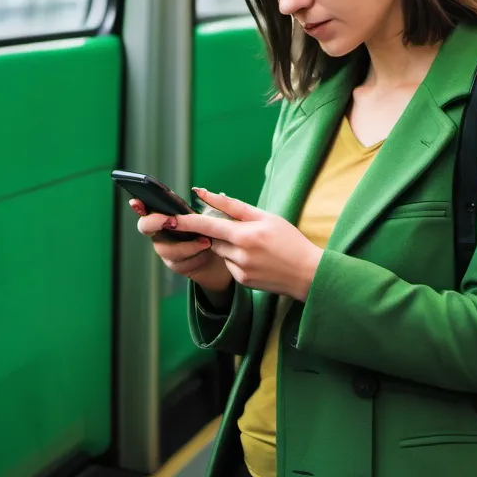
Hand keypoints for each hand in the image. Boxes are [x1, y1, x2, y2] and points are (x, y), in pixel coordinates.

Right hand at [130, 199, 232, 296]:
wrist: (222, 255)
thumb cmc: (210, 230)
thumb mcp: (206, 215)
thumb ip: (199, 207)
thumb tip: (198, 191)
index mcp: (165, 216)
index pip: (145, 209)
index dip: (138, 206)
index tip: (136, 202)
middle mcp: (160, 232)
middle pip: (145, 227)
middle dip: (157, 222)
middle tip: (173, 220)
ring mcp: (166, 250)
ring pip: (167, 249)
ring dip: (188, 245)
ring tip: (206, 241)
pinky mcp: (177, 265)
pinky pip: (182, 263)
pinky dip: (197, 257)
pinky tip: (208, 252)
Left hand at [163, 188, 322, 301]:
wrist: (307, 273)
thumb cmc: (289, 239)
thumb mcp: (266, 217)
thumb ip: (235, 207)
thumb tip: (208, 195)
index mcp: (245, 235)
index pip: (207, 226)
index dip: (186, 222)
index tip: (169, 218)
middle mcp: (240, 255)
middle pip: (213, 238)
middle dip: (219, 231)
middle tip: (239, 227)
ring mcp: (240, 271)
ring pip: (221, 252)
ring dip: (229, 245)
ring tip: (255, 244)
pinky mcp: (242, 281)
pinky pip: (229, 264)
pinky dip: (236, 258)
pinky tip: (256, 258)